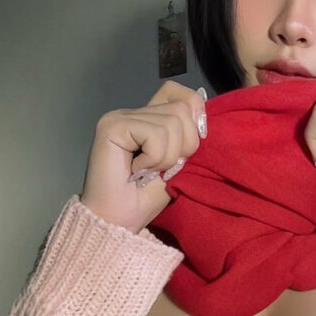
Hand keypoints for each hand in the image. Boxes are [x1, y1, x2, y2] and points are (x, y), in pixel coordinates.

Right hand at [80, 81, 206, 233]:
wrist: (117, 223)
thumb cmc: (144, 199)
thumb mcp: (178, 165)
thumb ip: (187, 137)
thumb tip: (202, 116)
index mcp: (148, 118)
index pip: (179, 93)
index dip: (194, 114)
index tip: (188, 147)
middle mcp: (132, 112)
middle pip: (182, 108)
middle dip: (184, 145)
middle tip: (162, 169)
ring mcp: (120, 116)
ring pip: (172, 122)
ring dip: (167, 157)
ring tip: (147, 172)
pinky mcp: (113, 126)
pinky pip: (155, 134)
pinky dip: (154, 158)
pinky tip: (136, 171)